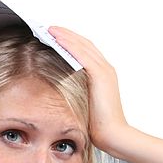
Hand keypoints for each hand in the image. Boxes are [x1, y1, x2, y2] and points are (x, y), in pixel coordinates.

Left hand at [47, 26, 130, 151]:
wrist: (113, 135)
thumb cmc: (99, 126)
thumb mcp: (85, 105)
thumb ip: (77, 93)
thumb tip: (60, 93)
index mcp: (103, 75)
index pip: (85, 51)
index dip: (70, 41)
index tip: (55, 35)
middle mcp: (106, 69)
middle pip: (84, 44)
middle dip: (66, 34)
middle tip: (49, 27)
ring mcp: (104, 71)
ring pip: (82, 46)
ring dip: (65, 36)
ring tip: (49, 30)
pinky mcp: (101, 75)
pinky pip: (82, 55)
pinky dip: (69, 45)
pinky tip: (57, 40)